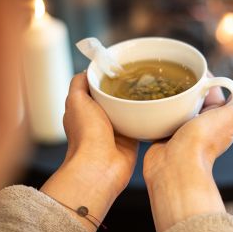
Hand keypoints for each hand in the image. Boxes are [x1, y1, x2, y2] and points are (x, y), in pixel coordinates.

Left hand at [41, 73, 137, 231]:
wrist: (101, 167)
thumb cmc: (86, 136)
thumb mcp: (76, 100)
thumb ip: (79, 83)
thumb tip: (88, 70)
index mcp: (84, 110)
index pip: (96, 88)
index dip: (106, 77)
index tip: (118, 64)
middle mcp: (100, 120)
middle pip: (115, 97)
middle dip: (125, 87)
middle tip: (140, 73)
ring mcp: (116, 130)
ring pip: (130, 109)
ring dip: (138, 101)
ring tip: (152, 84)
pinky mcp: (132, 139)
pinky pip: (142, 123)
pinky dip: (148, 116)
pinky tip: (156, 104)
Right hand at [143, 81, 232, 231]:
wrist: (175, 165)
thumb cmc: (201, 143)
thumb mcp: (231, 118)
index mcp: (219, 120)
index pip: (214, 92)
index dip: (207, 79)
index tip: (195, 69)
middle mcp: (202, 126)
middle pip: (194, 98)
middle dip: (186, 87)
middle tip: (174, 76)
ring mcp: (182, 132)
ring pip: (176, 107)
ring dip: (170, 98)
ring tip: (162, 85)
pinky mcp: (164, 136)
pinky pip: (162, 118)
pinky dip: (158, 110)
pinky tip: (153, 101)